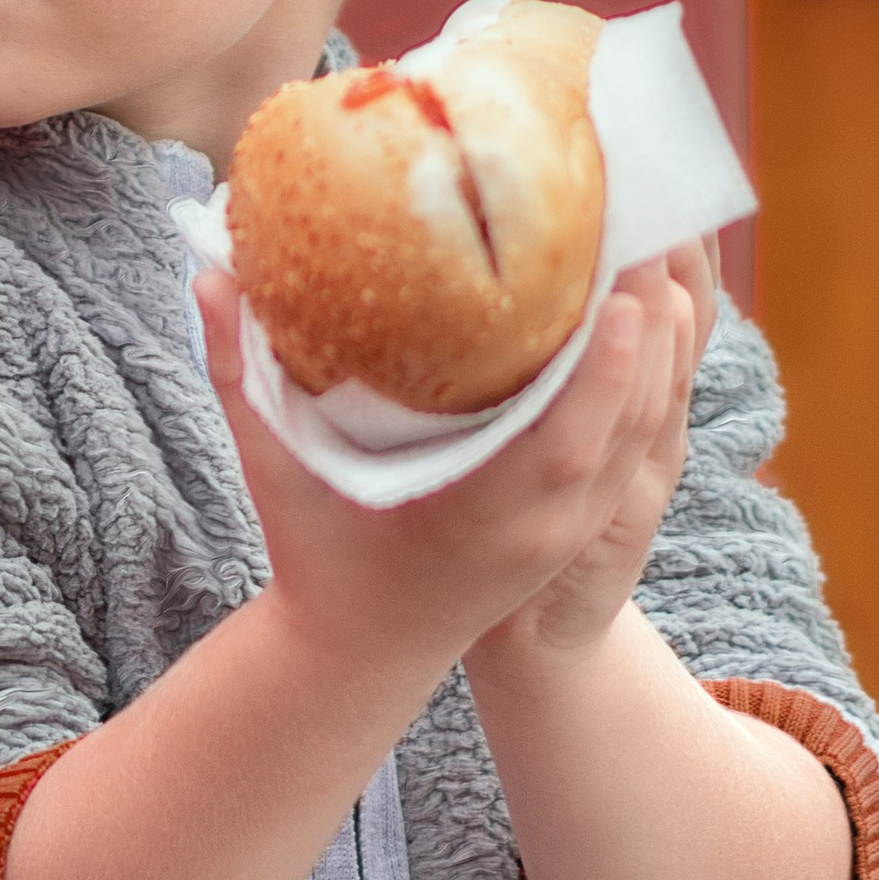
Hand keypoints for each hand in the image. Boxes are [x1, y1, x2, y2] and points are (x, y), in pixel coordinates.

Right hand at [195, 256, 700, 712]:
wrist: (360, 653)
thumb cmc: (314, 557)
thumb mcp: (272, 471)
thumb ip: (240, 376)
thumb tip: (209, 278)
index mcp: (476, 521)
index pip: (563, 447)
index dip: (604, 372)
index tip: (622, 290)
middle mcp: (540, 529)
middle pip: (631, 424)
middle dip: (656, 325)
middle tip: (656, 226)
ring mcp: (569, 529)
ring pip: (650, 428)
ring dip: (669, 342)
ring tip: (663, 244)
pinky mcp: (582, 519)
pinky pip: (641, 439)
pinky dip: (656, 372)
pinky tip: (650, 304)